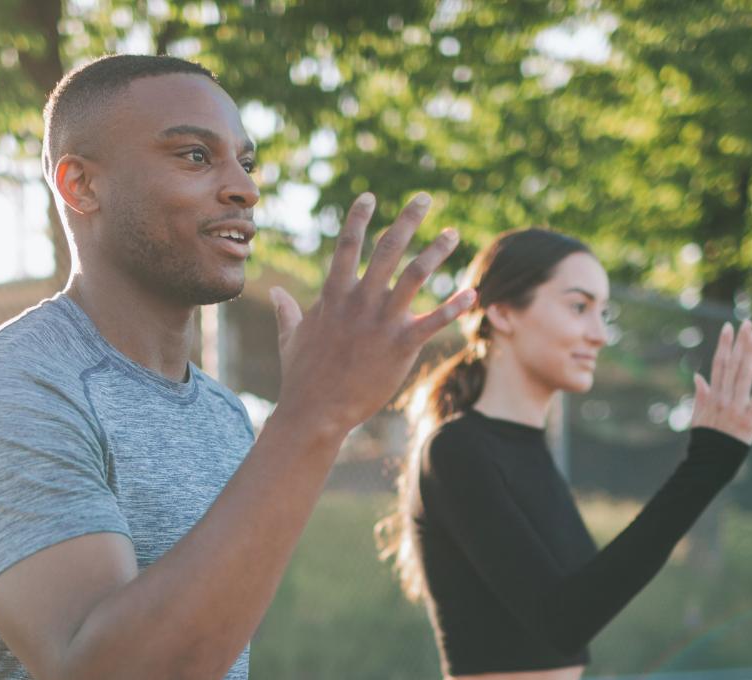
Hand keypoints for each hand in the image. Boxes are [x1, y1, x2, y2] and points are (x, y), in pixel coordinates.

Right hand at [269, 193, 473, 438]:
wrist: (314, 412)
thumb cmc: (301, 377)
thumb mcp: (290, 337)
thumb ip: (288, 310)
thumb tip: (278, 293)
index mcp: (334, 296)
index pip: (347, 245)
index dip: (358, 218)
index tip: (370, 196)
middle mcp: (359, 301)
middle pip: (387, 249)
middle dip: (407, 220)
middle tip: (425, 197)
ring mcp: (381, 322)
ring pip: (414, 275)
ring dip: (436, 251)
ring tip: (452, 233)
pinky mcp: (400, 346)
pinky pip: (433, 321)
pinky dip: (454, 307)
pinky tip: (473, 293)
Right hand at [690, 320, 751, 444]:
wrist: (712, 463)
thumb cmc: (706, 440)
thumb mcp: (698, 417)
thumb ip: (700, 395)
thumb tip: (698, 376)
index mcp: (713, 396)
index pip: (719, 364)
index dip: (723, 345)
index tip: (728, 327)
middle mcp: (724, 398)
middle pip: (732, 365)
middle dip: (739, 343)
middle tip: (746, 323)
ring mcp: (737, 407)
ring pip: (744, 375)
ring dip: (750, 354)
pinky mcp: (750, 419)